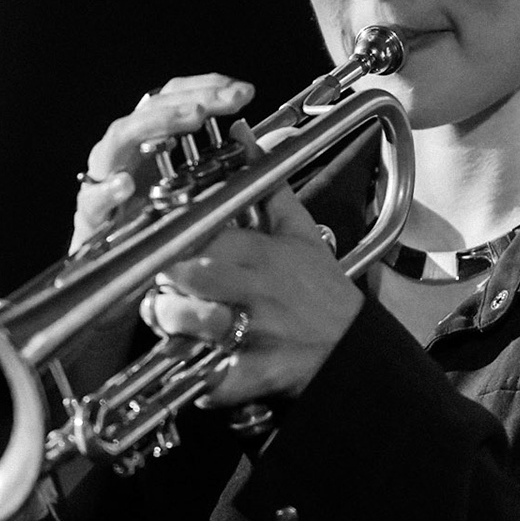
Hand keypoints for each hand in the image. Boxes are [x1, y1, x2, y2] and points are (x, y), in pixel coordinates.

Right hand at [71, 73, 255, 252]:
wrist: (119, 276)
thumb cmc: (156, 230)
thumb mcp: (197, 193)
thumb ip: (221, 164)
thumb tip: (255, 133)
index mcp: (152, 142)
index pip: (175, 98)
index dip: (206, 88)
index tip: (242, 92)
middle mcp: (128, 152)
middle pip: (151, 108)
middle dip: (191, 99)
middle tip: (226, 100)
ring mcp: (105, 178)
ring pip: (119, 138)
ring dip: (155, 124)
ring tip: (191, 118)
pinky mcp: (91, 215)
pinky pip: (93, 198)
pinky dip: (108, 190)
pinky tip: (126, 185)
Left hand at [148, 175, 363, 405]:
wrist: (359, 347)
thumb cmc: (324, 291)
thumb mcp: (301, 233)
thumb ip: (268, 187)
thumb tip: (243, 136)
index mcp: (263, 253)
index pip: (202, 234)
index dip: (171, 240)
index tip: (160, 245)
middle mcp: (258, 289)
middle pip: (187, 275)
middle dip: (163, 281)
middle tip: (161, 287)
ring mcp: (259, 332)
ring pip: (193, 325)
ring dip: (172, 328)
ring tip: (173, 325)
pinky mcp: (262, 373)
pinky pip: (218, 380)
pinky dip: (203, 383)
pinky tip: (199, 375)